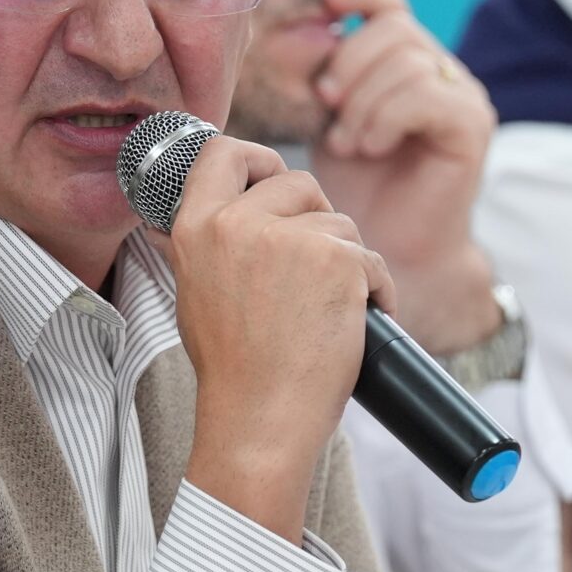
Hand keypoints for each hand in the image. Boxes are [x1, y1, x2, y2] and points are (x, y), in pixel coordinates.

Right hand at [167, 132, 395, 540]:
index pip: (223, 151)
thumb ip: (211, 242)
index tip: (271, 178)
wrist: (259, 420)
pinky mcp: (337, 259)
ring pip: (340, 223)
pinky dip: (376, 291)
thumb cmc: (234, 369)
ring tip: (326, 313)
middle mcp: (237, 223)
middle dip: (316, 221)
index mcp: (196, 227)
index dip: (256, 158)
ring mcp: (289, 238)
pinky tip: (354, 324)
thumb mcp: (197, 289)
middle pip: (297, 183)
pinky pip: (372, 259)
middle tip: (312, 275)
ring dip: (347, 262)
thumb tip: (231, 208)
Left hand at [305, 0, 501, 352]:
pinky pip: (424, 95)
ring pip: (406, 61)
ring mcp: (463, 96)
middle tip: (326, 105)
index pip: (388, 5)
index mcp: (408, 62)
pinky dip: (386, 119)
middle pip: (394, 27)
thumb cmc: (354, 189)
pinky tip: (371, 148)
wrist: (388, 250)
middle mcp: (443, 72)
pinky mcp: (472, 126)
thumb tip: (310, 21)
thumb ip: (329, 72)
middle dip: (348, 63)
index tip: (324, 3)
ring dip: (363, 102)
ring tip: (348, 143)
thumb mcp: (330, 118)